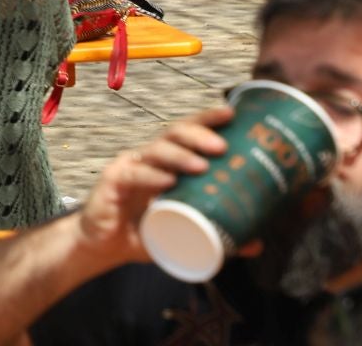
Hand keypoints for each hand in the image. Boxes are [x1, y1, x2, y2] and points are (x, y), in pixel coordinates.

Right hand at [77, 107, 232, 261]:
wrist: (105, 247)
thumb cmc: (145, 230)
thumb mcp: (184, 232)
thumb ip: (216, 234)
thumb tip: (255, 244)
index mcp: (166, 162)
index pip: (187, 133)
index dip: (207, 120)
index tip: (232, 114)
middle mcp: (148, 158)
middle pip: (173, 134)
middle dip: (198, 134)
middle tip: (221, 147)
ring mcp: (129, 168)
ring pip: (155, 151)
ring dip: (179, 155)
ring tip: (201, 165)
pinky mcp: (113, 184)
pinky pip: (132, 175)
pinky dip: (150, 177)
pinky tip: (166, 181)